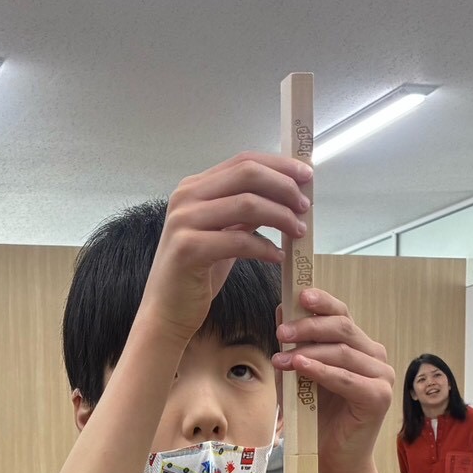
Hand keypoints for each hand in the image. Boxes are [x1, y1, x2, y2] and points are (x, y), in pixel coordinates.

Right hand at [139, 152, 311, 344]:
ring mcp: (185, 221)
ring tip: (298, 232)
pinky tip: (278, 257)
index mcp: (194, 187)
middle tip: (305, 206)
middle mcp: (186, 196)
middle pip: (247, 174)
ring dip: (280, 216)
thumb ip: (243, 213)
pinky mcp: (189, 249)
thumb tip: (280, 195)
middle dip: (284, 187)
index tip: (306, 175)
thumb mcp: (223, 234)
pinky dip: (265, 248)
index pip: (243, 161)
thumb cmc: (196, 274)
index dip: (279, 165)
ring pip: (247, 204)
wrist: (166, 311)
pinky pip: (239, 241)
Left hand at [274, 288, 394, 472]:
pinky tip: (299, 366)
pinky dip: (321, 371)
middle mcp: (374, 357)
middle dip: (309, 326)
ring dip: (308, 350)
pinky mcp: (379, 398)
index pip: (341, 314)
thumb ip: (292, 347)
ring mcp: (381, 376)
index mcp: (358, 347)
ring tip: (280, 356)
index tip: (298, 295)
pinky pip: (346, 378)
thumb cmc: (316, 420)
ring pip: (343, 351)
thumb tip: (280, 312)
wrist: (332, 462)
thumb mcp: (298, 376)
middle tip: (280, 332)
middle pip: (343, 327)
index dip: (321, 302)